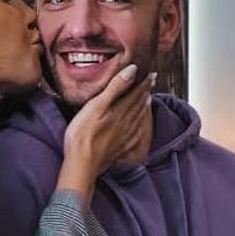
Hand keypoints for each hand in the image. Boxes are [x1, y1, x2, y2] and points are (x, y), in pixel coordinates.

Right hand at [59, 65, 152, 193]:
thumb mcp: (96, 106)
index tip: (151, 74)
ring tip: (148, 100)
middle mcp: (125, 124)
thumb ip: (115, 88)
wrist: (82, 165)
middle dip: (145, 92)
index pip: (135, 93)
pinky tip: (139, 127)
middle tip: (152, 83)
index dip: (143, 83)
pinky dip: (139, 128)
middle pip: (138, 105)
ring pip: (137, 119)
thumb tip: (133, 71)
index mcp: (120, 111)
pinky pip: (134, 136)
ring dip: (143, 108)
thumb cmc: (83, 135)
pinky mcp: (118, 149)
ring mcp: (123, 137)